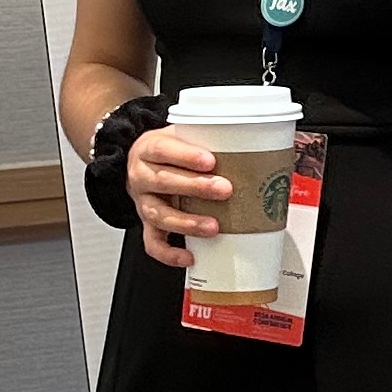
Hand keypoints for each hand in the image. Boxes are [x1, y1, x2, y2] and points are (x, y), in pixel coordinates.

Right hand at [126, 126, 226, 267]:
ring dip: (187, 222)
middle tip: (224, 189)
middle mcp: (142, 177)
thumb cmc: (169, 150)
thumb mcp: (181, 134)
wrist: (141, 162)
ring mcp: (143, 203)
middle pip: (163, 181)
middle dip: (196, 187)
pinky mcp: (146, 224)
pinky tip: (189, 256)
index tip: (210, 160)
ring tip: (213, 226)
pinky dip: (169, 254)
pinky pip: (153, 242)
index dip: (186, 156)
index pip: (162, 150)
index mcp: (148, 150)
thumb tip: (250, 143)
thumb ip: (204, 138)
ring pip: (159, 215)